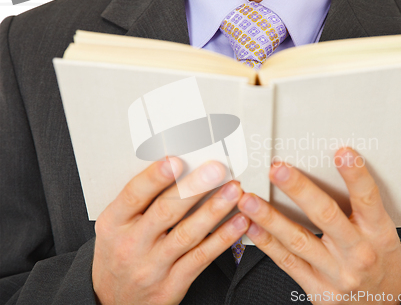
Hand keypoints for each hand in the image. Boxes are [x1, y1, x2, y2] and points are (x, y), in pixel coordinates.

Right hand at [92, 158, 249, 304]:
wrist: (112, 300)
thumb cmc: (120, 253)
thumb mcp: (116, 226)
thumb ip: (140, 200)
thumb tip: (174, 166)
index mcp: (113, 223)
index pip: (133, 195)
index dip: (155, 177)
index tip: (176, 161)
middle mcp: (131, 244)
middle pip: (165, 212)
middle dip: (194, 188)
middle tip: (216, 170)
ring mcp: (152, 266)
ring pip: (187, 234)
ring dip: (214, 210)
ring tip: (233, 191)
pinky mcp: (172, 284)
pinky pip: (201, 258)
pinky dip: (222, 238)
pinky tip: (237, 222)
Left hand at [238, 147, 400, 303]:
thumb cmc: (380, 261)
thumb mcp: (383, 233)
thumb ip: (361, 206)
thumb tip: (335, 168)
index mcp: (378, 234)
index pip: (368, 200)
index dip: (356, 175)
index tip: (342, 153)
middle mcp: (357, 253)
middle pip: (326, 216)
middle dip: (299, 190)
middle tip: (278, 169)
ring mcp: (336, 273)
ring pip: (298, 240)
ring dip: (270, 218)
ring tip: (249, 200)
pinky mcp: (317, 289)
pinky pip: (288, 262)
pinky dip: (267, 243)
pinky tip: (252, 226)